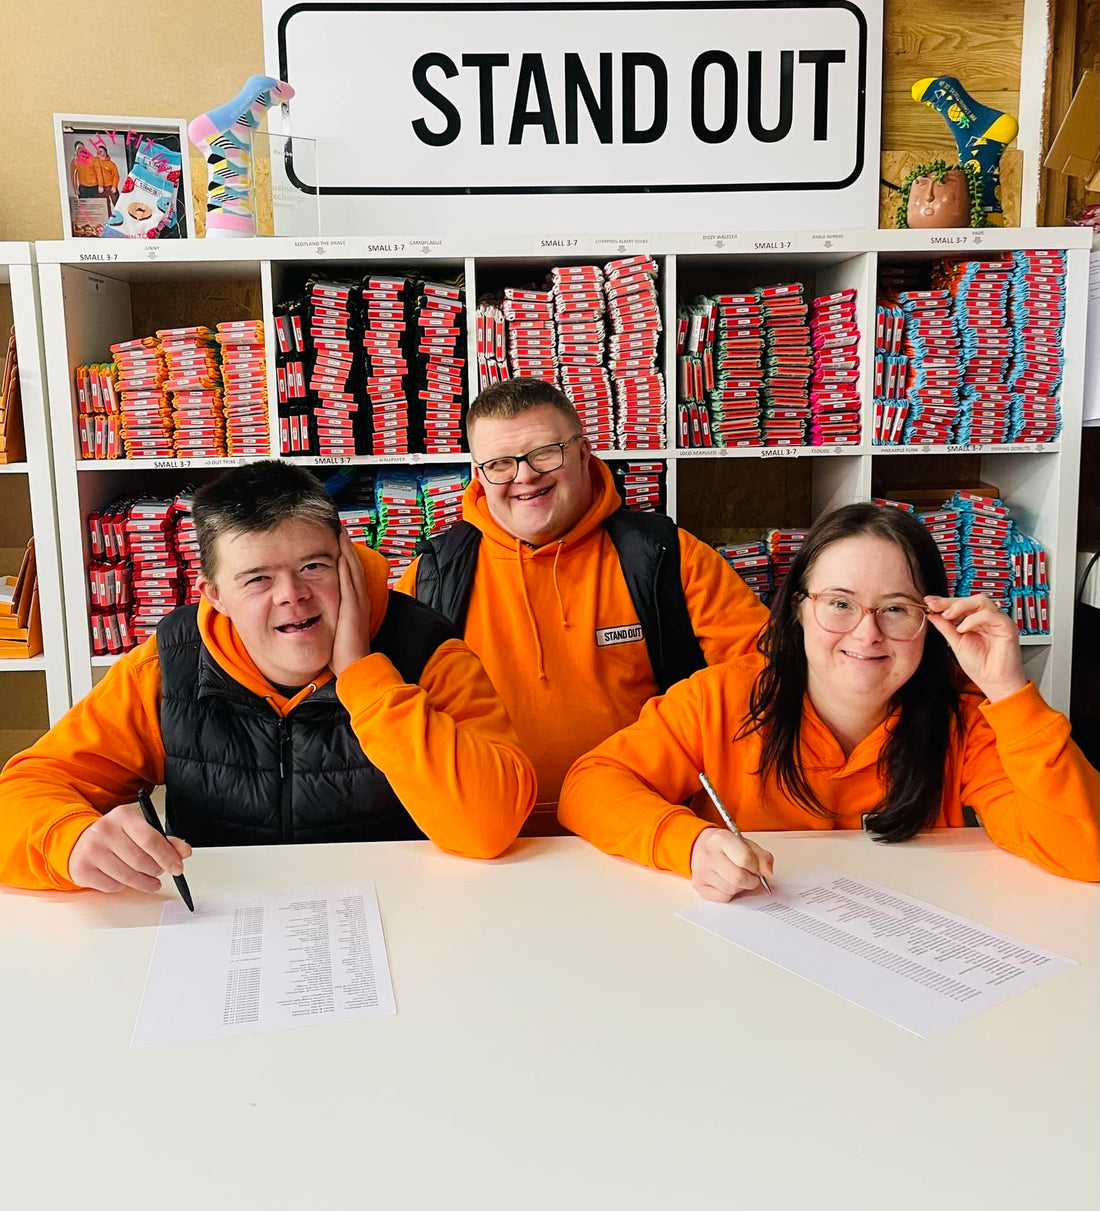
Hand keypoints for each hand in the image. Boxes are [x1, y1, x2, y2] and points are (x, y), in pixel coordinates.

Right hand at [68, 803, 190, 893]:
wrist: (81, 842)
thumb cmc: (116, 836)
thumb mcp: (141, 830)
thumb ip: (164, 841)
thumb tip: (184, 852)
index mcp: (123, 815)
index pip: (151, 839)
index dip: (168, 857)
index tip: (178, 868)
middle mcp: (104, 830)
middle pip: (140, 860)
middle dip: (156, 870)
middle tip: (160, 872)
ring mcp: (90, 849)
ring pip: (127, 876)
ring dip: (143, 883)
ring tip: (149, 881)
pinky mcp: (81, 868)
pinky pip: (112, 886)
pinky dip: (123, 887)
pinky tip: (123, 879)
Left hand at [330, 530, 371, 676]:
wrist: (356, 667)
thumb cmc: (345, 654)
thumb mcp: (337, 631)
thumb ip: (331, 618)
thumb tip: (316, 614)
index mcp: (356, 604)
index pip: (351, 574)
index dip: (346, 557)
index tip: (337, 542)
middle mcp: (359, 599)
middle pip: (354, 565)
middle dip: (347, 546)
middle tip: (340, 528)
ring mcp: (357, 601)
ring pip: (353, 568)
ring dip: (347, 549)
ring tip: (340, 531)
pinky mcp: (353, 605)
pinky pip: (350, 579)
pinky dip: (347, 562)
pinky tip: (341, 550)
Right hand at [690, 828, 773, 901]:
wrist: (700, 846)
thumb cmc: (725, 846)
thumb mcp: (746, 844)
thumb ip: (762, 857)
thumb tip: (768, 874)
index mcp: (721, 839)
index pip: (745, 859)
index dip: (755, 866)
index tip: (755, 866)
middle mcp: (708, 854)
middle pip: (739, 878)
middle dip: (751, 881)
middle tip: (751, 876)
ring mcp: (701, 871)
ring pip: (732, 890)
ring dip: (740, 887)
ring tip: (737, 876)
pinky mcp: (699, 885)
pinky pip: (724, 898)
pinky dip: (730, 893)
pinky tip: (727, 882)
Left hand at [924, 594, 1027, 702]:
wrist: (993, 682)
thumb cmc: (980, 665)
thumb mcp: (956, 642)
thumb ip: (946, 627)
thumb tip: (932, 614)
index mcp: (976, 621)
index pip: (961, 604)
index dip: (944, 601)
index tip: (929, 601)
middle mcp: (988, 618)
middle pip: (970, 599)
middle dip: (950, 601)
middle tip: (935, 605)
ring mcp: (997, 621)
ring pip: (981, 601)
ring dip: (961, 606)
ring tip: (948, 616)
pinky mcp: (1006, 626)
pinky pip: (989, 614)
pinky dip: (973, 619)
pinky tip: (962, 628)